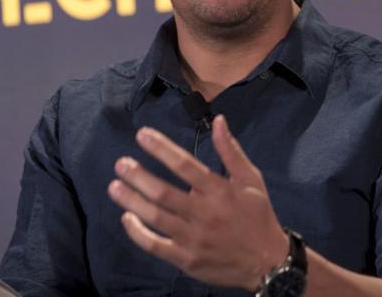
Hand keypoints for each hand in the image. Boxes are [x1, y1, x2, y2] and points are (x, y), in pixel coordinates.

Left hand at [108, 114, 289, 289]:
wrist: (267, 262)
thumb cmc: (257, 215)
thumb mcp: (251, 179)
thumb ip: (231, 151)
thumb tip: (219, 121)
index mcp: (219, 191)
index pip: (184, 165)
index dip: (161, 148)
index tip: (142, 135)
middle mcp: (203, 213)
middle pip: (163, 192)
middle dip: (138, 176)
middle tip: (120, 164)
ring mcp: (192, 238)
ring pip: (155, 217)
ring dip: (131, 200)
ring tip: (114, 186)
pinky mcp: (185, 259)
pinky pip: (155, 245)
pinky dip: (137, 232)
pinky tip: (127, 218)